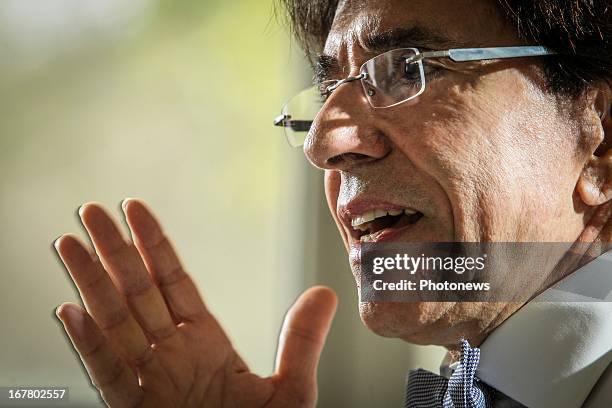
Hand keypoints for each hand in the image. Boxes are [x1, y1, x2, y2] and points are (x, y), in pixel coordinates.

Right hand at [54, 199, 336, 406]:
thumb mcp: (290, 390)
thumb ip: (302, 341)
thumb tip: (325, 294)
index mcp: (205, 344)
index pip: (173, 283)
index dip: (154, 246)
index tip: (136, 211)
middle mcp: (172, 356)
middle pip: (137, 293)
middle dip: (113, 252)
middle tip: (91, 212)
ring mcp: (150, 383)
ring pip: (114, 324)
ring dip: (90, 285)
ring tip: (70, 245)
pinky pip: (109, 376)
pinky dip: (90, 346)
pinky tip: (73, 314)